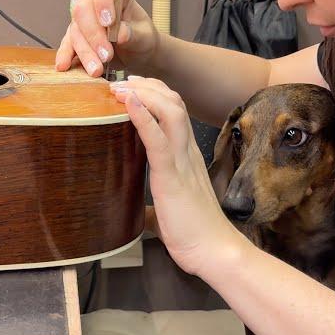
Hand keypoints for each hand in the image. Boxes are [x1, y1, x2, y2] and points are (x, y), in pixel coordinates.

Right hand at [56, 0, 159, 77]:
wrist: (137, 55)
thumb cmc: (142, 40)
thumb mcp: (144, 37)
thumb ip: (133, 34)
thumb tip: (120, 33)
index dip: (103, 4)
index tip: (108, 22)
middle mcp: (96, 5)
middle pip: (83, 12)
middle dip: (93, 36)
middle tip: (106, 55)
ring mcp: (84, 21)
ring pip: (75, 31)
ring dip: (85, 52)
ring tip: (96, 69)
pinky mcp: (77, 38)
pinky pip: (67, 44)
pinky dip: (65, 55)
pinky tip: (64, 65)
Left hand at [110, 76, 244, 275]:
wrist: (214, 253)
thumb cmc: (194, 234)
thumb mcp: (167, 214)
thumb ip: (152, 209)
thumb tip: (138, 215)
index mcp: (185, 157)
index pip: (173, 112)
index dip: (153, 95)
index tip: (129, 89)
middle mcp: (186, 152)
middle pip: (172, 102)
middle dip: (146, 85)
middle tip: (120, 81)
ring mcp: (182, 161)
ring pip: (169, 111)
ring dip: (143, 93)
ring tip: (120, 87)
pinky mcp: (172, 176)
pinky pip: (158, 138)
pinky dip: (142, 117)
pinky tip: (128, 103)